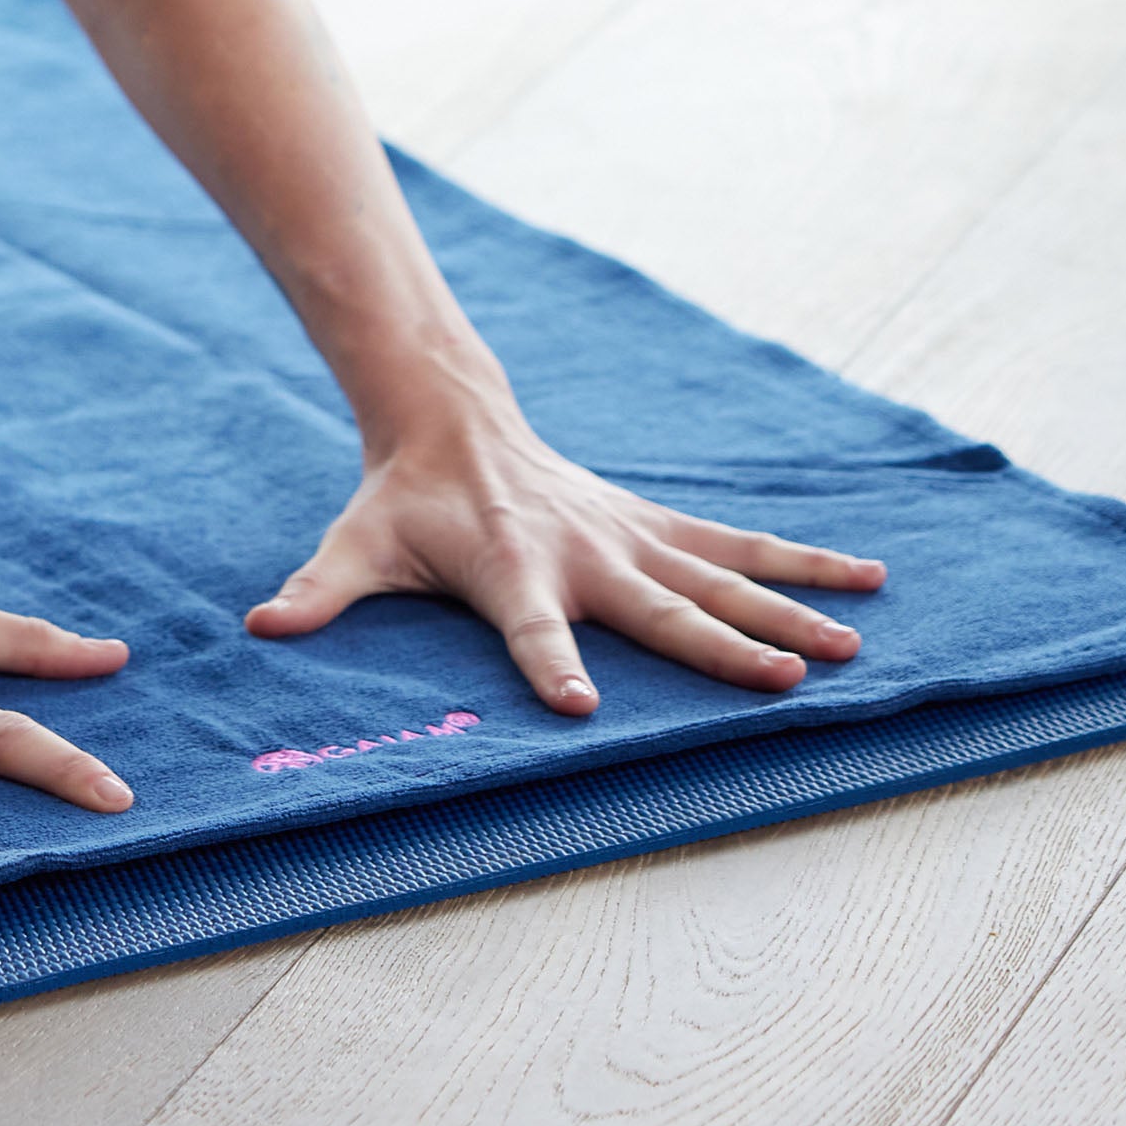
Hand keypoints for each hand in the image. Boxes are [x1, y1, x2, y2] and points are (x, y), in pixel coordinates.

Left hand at [243, 407, 886, 713]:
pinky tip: (867, 582)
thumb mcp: (355, 543)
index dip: (550, 666)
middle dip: (717, 647)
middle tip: (780, 684)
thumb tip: (258, 627)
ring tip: (854, 648)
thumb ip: (317, 591)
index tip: (579, 708)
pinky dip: (801, 562)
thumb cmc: (403, 500)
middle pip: (656, 608)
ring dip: (787, 610)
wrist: (449, 416)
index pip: (530, 629)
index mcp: (510, 568)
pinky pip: (737, 545)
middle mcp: (582, 551)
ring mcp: (628, 535)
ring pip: (721, 575)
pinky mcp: (655, 523)